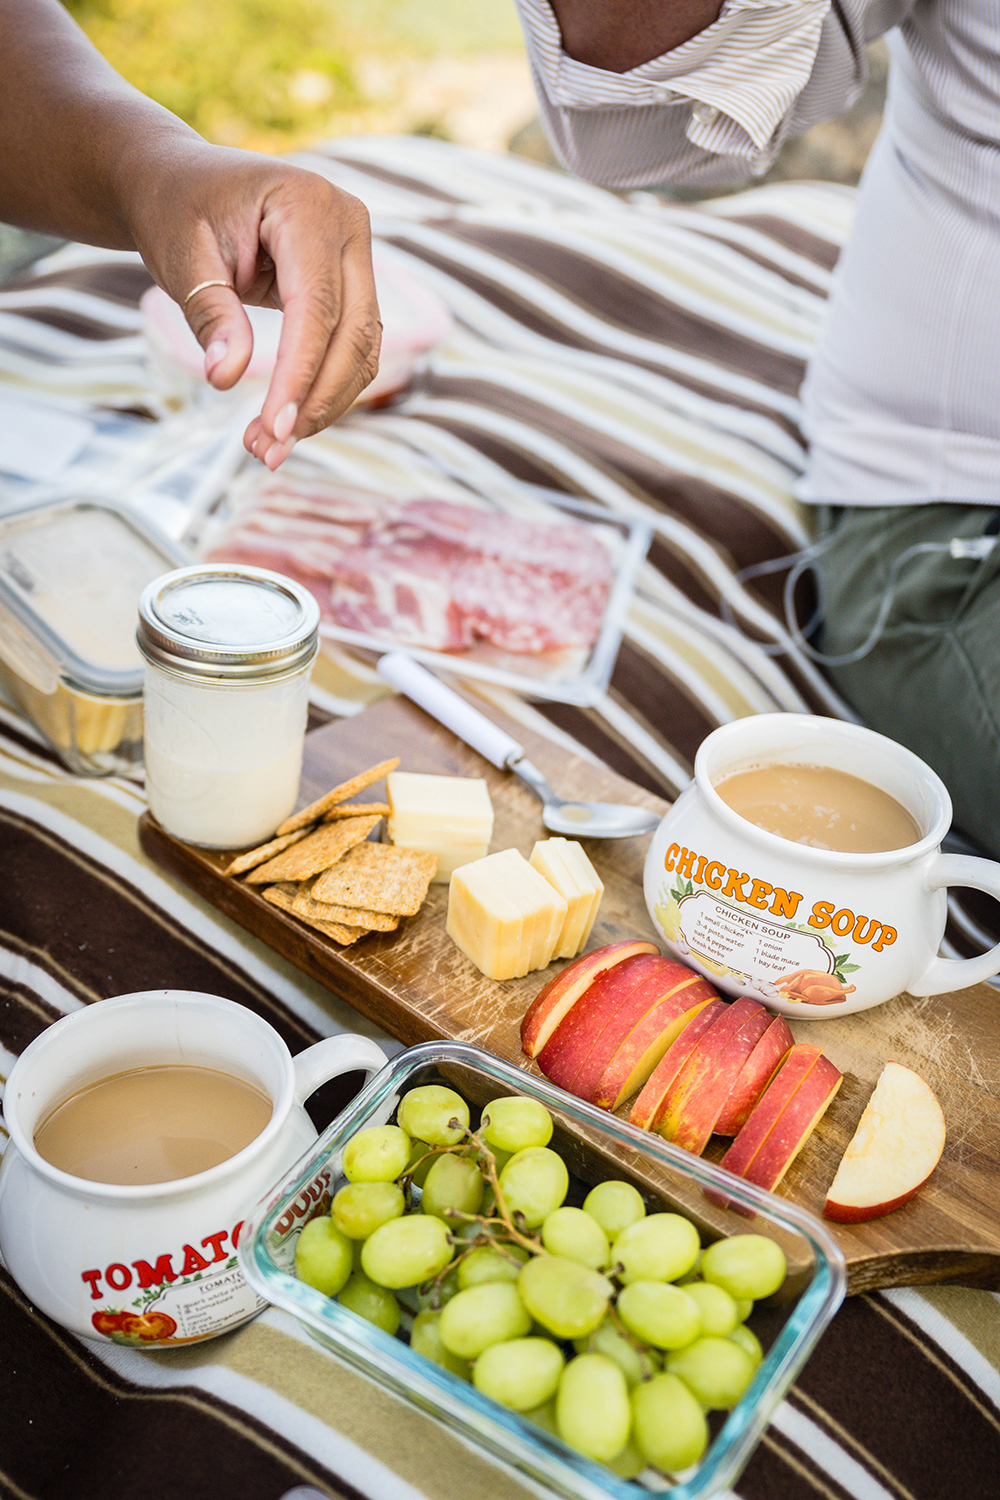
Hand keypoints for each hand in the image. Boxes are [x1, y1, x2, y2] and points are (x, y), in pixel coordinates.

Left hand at [128, 141, 380, 467]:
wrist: (180, 182)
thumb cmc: (175, 210)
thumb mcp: (181, 257)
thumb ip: (211, 314)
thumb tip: (227, 378)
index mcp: (309, 203)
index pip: (317, 306)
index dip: (299, 373)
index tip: (272, 429)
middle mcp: (349, 225)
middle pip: (353, 334)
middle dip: (315, 401)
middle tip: (267, 453)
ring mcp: (358, 254)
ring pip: (362, 350)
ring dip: (322, 406)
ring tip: (268, 447)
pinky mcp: (353, 283)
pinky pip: (354, 348)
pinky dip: (324, 390)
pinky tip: (285, 422)